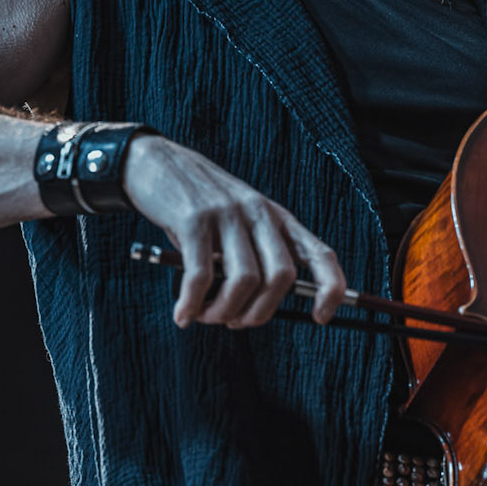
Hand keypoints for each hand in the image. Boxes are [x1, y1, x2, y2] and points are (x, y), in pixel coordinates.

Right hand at [122, 134, 345, 329]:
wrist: (156, 162)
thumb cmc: (199, 205)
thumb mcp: (238, 223)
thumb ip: (252, 257)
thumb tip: (255, 310)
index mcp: (277, 218)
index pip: (320, 253)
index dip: (330, 288)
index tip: (320, 318)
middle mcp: (259, 213)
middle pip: (282, 277)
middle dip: (260, 313)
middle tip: (234, 323)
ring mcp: (228, 214)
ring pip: (244, 281)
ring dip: (225, 311)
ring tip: (206, 316)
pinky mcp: (193, 219)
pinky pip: (200, 276)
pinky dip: (192, 304)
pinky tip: (183, 315)